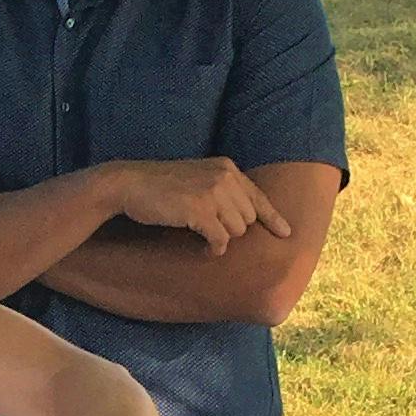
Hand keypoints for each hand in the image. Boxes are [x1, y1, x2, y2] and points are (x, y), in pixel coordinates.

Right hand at [106, 157, 291, 253]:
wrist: (128, 184)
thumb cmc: (158, 186)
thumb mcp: (196, 178)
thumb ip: (220, 189)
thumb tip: (242, 217)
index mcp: (226, 167)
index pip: (258, 196)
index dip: (273, 217)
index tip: (286, 233)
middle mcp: (225, 176)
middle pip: (247, 219)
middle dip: (231, 231)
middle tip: (208, 234)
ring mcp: (213, 192)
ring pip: (237, 231)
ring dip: (221, 239)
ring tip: (201, 237)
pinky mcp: (200, 210)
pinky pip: (221, 240)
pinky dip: (213, 248)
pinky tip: (202, 247)